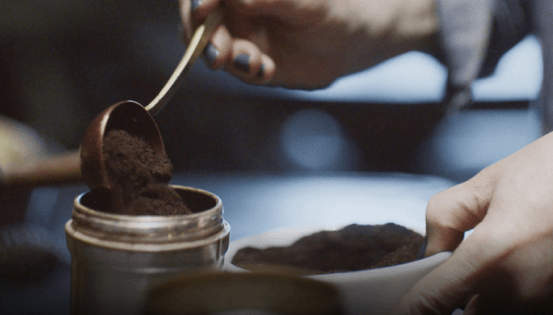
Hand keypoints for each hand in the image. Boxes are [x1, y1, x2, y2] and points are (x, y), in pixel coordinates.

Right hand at [178, 0, 437, 88]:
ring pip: (210, 44)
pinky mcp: (246, 58)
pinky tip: (266, 70)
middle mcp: (234, 4)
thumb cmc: (337, 11)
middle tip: (219, 54)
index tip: (201, 11)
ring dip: (227, 57)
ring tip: (256, 65)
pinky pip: (233, 66)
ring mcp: (238, 31)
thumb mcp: (307, 4)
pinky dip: (245, 70)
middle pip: (197, 16)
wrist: (356, 42)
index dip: (196, 0)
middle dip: (204, 35)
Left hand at [362, 100, 552, 314]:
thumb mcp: (487, 181)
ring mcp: (548, 299)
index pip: (433, 306)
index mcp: (494, 256)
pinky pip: (524, 312)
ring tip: (476, 269)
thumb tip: (432, 251)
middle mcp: (522, 289)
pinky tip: (512, 264)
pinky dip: (506, 299)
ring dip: (476, 309)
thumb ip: (445, 220)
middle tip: (433, 296)